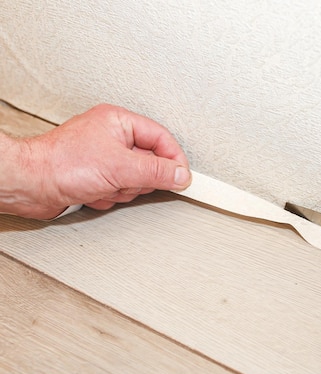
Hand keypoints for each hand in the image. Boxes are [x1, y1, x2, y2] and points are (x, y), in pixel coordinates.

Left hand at [3, 104, 190, 218]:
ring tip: (104, 185)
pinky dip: (109, 196)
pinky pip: (120, 190)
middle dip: (138, 178)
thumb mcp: (119, 167)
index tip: (182, 177)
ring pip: (136, 180)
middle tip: (126, 179)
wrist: (29, 185)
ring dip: (122, 189)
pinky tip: (94, 192)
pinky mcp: (97, 176)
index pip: (161, 138)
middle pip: (151, 162)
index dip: (174, 159)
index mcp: (119, 122)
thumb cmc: (61, 164)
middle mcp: (113, 137)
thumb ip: (155, 171)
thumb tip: (180, 174)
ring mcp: (105, 158)